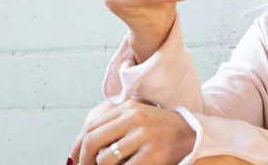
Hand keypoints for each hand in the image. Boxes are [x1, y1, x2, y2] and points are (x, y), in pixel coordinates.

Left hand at [69, 100, 195, 164]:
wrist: (192, 135)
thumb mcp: (137, 119)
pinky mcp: (152, 154)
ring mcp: (144, 136)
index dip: (77, 147)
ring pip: (104, 159)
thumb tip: (82, 148)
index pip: (90, 127)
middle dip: (83, 160)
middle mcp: (134, 118)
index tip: (75, 160)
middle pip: (92, 141)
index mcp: (128, 108)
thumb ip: (114, 126)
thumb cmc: (160, 131)